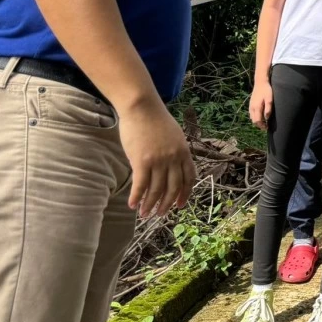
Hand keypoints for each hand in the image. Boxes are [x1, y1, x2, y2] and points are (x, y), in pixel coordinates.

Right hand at [120, 98, 197, 217]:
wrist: (142, 107)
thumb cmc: (155, 120)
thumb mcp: (174, 136)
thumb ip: (175, 153)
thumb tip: (170, 169)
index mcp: (184, 152)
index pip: (189, 179)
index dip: (184, 194)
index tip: (179, 206)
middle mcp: (174, 158)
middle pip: (173, 188)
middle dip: (166, 204)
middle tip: (159, 214)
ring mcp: (159, 160)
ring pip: (156, 190)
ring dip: (150, 204)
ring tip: (145, 213)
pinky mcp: (142, 161)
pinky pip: (141, 185)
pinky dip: (137, 197)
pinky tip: (132, 205)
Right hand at [248, 82, 272, 129]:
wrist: (260, 82)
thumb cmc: (266, 90)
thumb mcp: (269, 99)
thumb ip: (268, 108)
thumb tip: (267, 118)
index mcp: (256, 107)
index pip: (257, 121)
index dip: (261, 126)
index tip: (267, 128)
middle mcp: (252, 108)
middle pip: (254, 120)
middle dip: (259, 125)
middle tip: (266, 127)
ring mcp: (250, 106)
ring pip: (252, 117)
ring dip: (257, 121)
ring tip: (264, 122)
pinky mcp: (251, 104)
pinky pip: (251, 114)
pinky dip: (255, 117)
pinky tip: (260, 116)